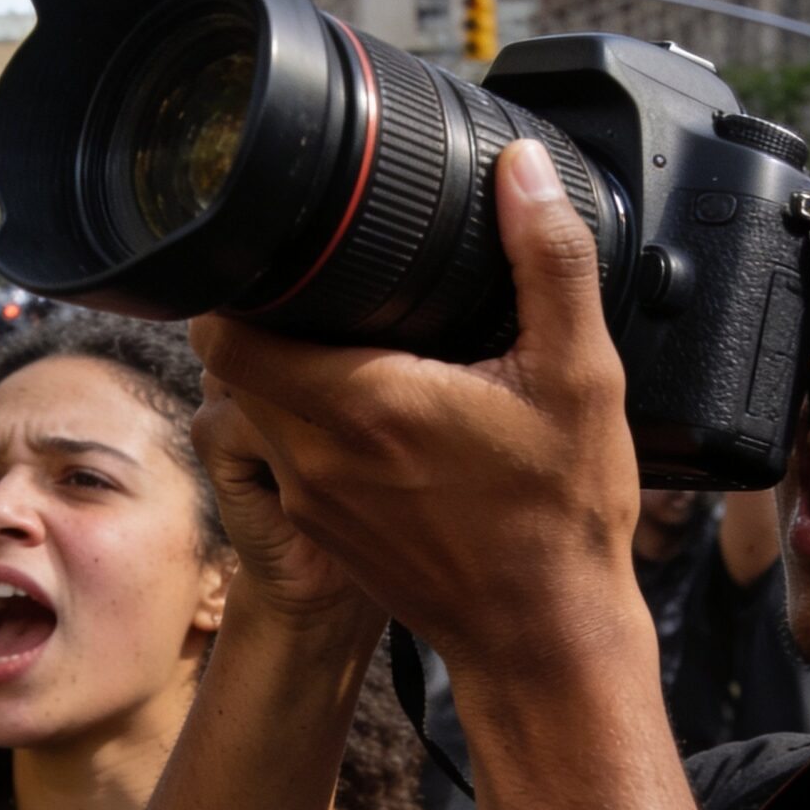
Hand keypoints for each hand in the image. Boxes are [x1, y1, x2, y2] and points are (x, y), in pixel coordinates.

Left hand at [191, 140, 644, 673]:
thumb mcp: (579, 376)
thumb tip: (524, 170)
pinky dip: (302, 424)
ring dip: (279, 375)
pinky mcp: (325, 531)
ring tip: (342, 338)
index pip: (230, 333)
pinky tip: (368, 407)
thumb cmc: (562, 519)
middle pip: (234, 366)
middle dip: (260, 319)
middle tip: (314, 287)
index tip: (277, 253)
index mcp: (363, 405)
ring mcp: (313, 500)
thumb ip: (550, 261)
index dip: (239, 283)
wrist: (545, 639)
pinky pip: (283, 456)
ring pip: (254, 412)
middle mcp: (317, 457)